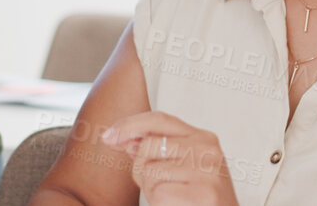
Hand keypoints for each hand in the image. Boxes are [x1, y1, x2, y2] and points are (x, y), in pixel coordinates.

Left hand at [102, 111, 239, 205]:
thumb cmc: (200, 199)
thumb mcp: (183, 167)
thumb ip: (158, 151)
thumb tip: (124, 138)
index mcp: (204, 138)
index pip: (160, 119)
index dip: (130, 125)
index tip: (108, 136)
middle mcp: (207, 149)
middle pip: (148, 146)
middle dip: (141, 170)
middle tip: (162, 188)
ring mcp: (207, 170)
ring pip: (149, 171)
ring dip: (152, 191)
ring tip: (174, 198)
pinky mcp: (203, 193)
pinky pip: (158, 194)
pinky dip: (160, 204)